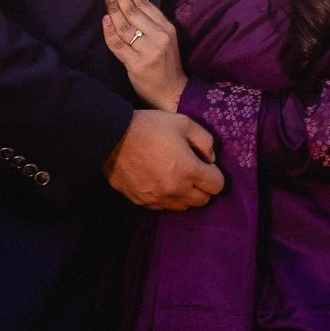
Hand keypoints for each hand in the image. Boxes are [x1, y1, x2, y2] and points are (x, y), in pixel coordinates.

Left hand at [102, 0, 186, 111]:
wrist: (173, 93)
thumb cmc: (166, 65)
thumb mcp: (165, 40)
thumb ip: (151, 24)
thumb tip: (130, 3)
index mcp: (167, 28)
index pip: (146, 3)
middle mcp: (159, 37)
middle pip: (134, 11)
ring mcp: (148, 51)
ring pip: (125, 26)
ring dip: (113, 8)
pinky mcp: (137, 64)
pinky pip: (118, 45)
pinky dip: (110, 32)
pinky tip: (105, 20)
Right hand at [103, 109, 223, 210]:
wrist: (112, 138)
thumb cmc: (151, 127)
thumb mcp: (184, 123)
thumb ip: (205, 141)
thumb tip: (211, 158)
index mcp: (189, 171)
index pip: (217, 186)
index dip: (215, 174)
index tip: (205, 164)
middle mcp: (176, 191)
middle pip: (203, 200)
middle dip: (203, 187)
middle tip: (193, 171)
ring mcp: (157, 199)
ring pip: (183, 207)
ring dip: (185, 195)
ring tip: (176, 177)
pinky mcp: (141, 201)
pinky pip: (162, 207)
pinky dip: (166, 198)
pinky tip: (159, 182)